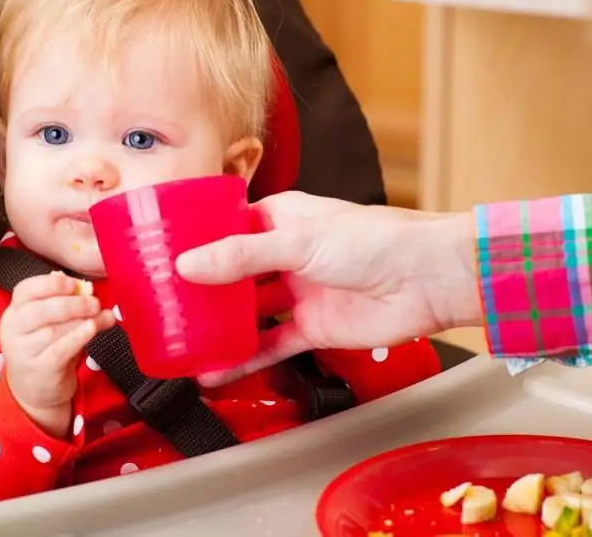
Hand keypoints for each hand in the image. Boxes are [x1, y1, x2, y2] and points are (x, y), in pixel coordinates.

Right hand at [0, 273, 115, 437]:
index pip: (24, 290)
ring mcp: (23, 352)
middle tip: (94, 302)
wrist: (34, 392)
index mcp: (13, 313)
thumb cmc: (44, 350)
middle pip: (38, 310)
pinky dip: (78, 337)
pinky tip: (92, 329)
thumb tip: (92, 293)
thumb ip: (66, 307)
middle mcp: (13, 331)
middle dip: (70, 302)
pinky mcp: (39, 370)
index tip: (74, 283)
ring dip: (79, 319)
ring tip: (98, 314)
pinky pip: (60, 350)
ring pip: (51, 330)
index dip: (49, 284)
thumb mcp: (50, 325)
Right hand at [174, 191, 480, 385]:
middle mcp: (285, 255)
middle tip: (163, 304)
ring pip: (247, 313)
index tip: (162, 255)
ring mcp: (298, 293)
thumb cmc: (376, 240)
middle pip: (233, 274)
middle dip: (201, 289)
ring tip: (181, 341)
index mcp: (281, 219)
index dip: (197, 241)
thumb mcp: (299, 240)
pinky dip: (244, 359)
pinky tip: (216, 371)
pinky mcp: (312, 328)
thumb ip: (242, 256)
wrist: (429, 279)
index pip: (227, 228)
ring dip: (218, 327)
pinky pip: (269, 345)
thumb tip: (189, 265)